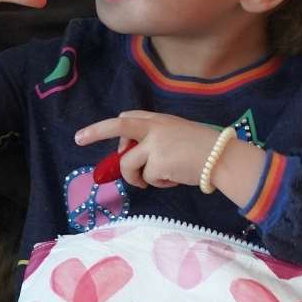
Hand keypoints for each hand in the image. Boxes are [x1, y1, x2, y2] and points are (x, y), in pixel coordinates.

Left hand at [75, 111, 222, 189]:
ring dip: (137, 177)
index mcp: (160, 120)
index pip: (128, 118)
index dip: (110, 129)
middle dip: (95, 132)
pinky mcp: (157, 162)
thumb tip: (130, 156)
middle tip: (78, 138)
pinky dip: (158, 183)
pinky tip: (174, 179)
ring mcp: (154, 144)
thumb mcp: (178, 135)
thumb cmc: (204, 150)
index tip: (89, 133)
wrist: (223, 159)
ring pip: (128, 164)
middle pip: (118, 127)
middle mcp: (155, 128)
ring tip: (156, 180)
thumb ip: (155, 140)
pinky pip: (146, 178)